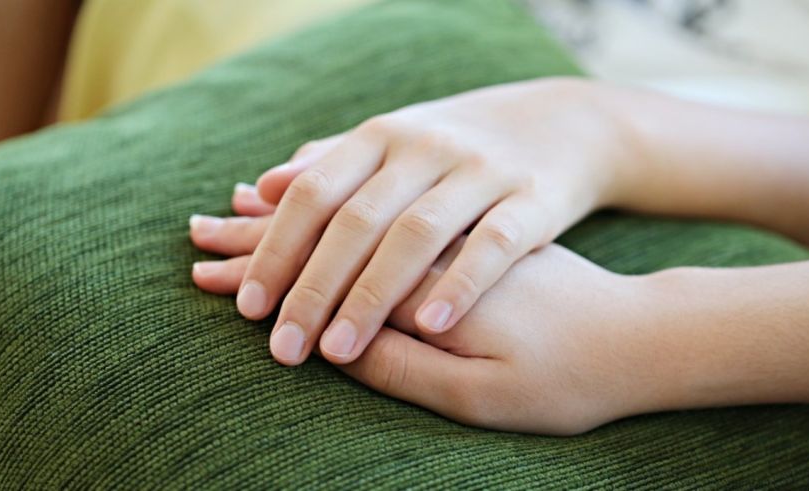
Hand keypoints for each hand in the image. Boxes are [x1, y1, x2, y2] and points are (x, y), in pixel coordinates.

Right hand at [192, 205, 655, 434]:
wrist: (645, 334)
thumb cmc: (571, 376)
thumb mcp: (492, 398)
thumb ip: (408, 369)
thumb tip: (337, 349)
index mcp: (438, 282)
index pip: (335, 270)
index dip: (274, 282)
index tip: (222, 296)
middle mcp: (441, 236)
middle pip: (333, 223)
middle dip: (265, 242)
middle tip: (199, 247)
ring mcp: (456, 220)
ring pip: (355, 201)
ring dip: (291, 211)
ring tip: (235, 208)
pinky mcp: (466, 219)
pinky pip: (387, 196)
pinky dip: (341, 193)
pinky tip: (306, 190)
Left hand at [226, 77, 634, 365]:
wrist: (561, 124)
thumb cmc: (456, 148)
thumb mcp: (392, 143)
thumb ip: (329, 168)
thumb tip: (259, 192)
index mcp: (381, 137)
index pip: (313, 194)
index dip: (275, 250)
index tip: (247, 307)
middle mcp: (425, 148)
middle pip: (356, 220)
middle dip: (313, 288)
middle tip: (283, 349)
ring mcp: (480, 170)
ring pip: (415, 233)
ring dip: (372, 295)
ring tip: (339, 352)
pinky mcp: (531, 197)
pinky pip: (493, 242)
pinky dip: (460, 282)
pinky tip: (430, 327)